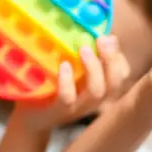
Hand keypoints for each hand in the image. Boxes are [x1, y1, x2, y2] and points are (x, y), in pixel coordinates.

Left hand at [16, 35, 130, 131]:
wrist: (30, 118)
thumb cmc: (51, 88)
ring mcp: (77, 108)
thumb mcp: (71, 69)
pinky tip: (64, 66)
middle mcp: (93, 100)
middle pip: (115, 84)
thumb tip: (104, 33)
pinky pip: (68, 99)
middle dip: (112, 60)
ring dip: (93, 68)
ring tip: (83, 49)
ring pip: (97, 92)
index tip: (109, 38)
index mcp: (98, 87)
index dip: (119, 57)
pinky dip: (67, 82)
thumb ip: (86, 55)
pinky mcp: (57, 112)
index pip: (121, 74)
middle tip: (101, 40)